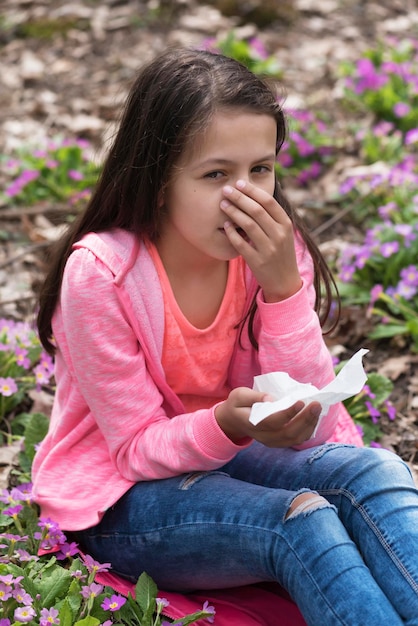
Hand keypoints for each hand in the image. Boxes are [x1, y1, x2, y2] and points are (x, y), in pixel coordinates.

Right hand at [215, 387, 321, 446]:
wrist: (234, 421)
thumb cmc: (238, 404)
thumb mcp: (239, 395)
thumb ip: (254, 397)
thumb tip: (271, 399)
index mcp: (251, 423)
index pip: (272, 422)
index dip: (287, 413)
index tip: (300, 402)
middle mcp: (263, 436)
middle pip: (287, 433)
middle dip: (305, 419)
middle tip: (316, 404)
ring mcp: (272, 442)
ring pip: (294, 439)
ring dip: (309, 425)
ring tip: (317, 409)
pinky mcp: (279, 442)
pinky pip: (296, 440)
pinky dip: (308, 430)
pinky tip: (313, 417)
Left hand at [220, 180, 301, 301]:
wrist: (285, 281)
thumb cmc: (280, 252)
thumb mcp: (283, 233)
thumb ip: (272, 216)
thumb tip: (255, 193)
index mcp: (286, 225)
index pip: (269, 202)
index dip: (252, 191)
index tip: (239, 183)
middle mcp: (279, 235)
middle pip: (257, 210)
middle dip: (239, 198)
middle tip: (226, 190)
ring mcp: (269, 249)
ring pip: (248, 225)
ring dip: (233, 212)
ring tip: (222, 204)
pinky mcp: (258, 262)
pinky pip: (241, 244)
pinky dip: (232, 233)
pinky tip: (225, 225)